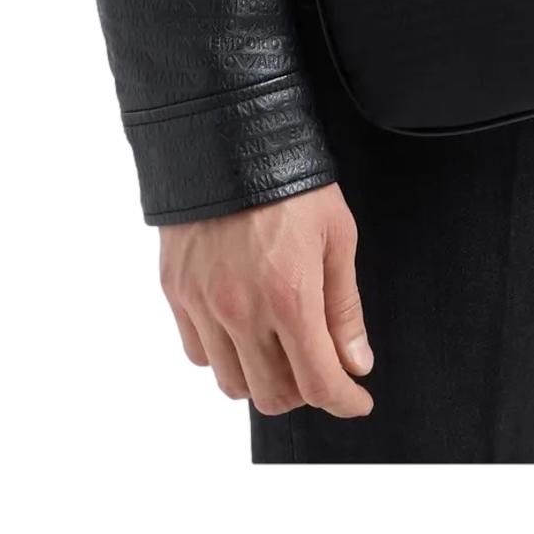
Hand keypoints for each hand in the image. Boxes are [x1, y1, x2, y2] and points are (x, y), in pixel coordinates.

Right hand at [159, 181, 374, 416]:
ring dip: (262, 380)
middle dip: (304, 392)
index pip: (318, 382)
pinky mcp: (176, 292)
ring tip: (281, 349)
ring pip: (231, 383)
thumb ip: (344, 307)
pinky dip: (224, 356)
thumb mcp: (337, 234)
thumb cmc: (292, 180)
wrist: (227, 133)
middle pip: (272, 395)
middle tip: (320, 367)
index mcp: (290, 297)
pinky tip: (243, 329)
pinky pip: (198, 352)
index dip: (344, 401)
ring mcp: (202, 304)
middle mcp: (241, 311)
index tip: (357, 400)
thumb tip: (356, 364)